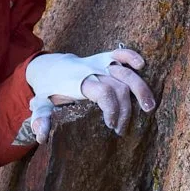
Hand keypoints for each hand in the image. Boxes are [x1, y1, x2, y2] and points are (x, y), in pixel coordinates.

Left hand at [26, 47, 156, 141]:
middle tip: (122, 129)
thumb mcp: (41, 104)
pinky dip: (131, 56)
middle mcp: (92, 70)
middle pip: (119, 86)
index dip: (111, 109)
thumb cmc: (47, 89)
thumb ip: (42, 120)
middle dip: (125, 109)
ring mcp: (99, 63)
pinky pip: (120, 53)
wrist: (47, 67)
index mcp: (79, 82)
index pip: (103, 92)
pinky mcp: (103, 58)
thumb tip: (42, 137)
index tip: (110, 125)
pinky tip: (142, 65)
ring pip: (126, 73)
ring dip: (140, 90)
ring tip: (149, 108)